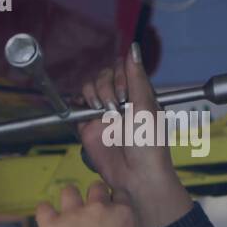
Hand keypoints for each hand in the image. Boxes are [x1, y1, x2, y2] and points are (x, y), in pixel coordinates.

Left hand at [36, 181, 140, 226]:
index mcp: (123, 215)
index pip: (118, 194)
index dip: (112, 202)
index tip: (108, 209)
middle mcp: (99, 209)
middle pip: (95, 188)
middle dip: (92, 198)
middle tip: (89, 213)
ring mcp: (74, 215)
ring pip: (69, 191)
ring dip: (69, 200)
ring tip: (67, 214)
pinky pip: (43, 208)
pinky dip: (45, 212)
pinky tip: (47, 219)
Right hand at [76, 43, 191, 226]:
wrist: (138, 177)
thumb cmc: (150, 146)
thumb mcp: (147, 106)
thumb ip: (136, 77)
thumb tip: (133, 49)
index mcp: (137, 94)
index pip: (121, 68)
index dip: (120, 75)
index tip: (125, 92)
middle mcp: (120, 102)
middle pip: (103, 76)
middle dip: (108, 87)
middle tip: (116, 107)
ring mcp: (103, 114)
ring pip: (89, 88)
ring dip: (95, 95)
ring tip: (105, 113)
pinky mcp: (88, 127)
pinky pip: (76, 107)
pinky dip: (78, 104)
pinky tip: (90, 112)